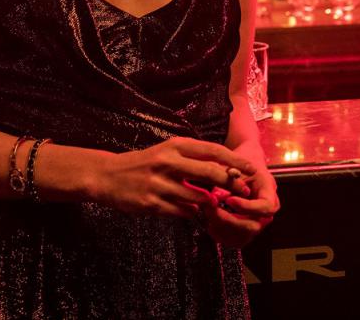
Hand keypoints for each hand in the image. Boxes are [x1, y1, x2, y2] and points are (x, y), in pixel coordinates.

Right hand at [88, 137, 255, 219]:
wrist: (108, 175)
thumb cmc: (145, 162)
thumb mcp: (169, 151)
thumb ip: (193, 158)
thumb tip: (225, 168)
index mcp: (175, 145)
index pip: (212, 150)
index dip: (234, 160)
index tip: (251, 168)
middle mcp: (168, 161)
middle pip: (210, 173)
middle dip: (230, 183)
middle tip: (243, 191)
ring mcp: (159, 183)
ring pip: (198, 196)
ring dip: (211, 202)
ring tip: (217, 204)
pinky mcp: (152, 203)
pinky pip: (182, 212)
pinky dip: (193, 213)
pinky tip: (196, 214)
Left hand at [202, 168, 278, 247]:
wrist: (244, 175)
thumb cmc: (243, 169)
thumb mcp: (240, 167)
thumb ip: (231, 180)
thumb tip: (217, 195)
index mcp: (270, 195)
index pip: (265, 207)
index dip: (247, 207)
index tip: (229, 200)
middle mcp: (266, 214)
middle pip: (252, 226)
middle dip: (228, 219)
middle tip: (212, 208)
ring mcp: (255, 226)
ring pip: (240, 236)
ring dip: (220, 226)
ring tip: (208, 210)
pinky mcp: (243, 234)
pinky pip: (231, 240)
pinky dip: (217, 231)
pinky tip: (210, 218)